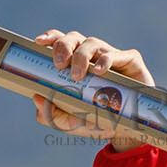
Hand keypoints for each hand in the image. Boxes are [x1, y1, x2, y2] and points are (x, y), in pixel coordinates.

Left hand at [30, 30, 152, 152]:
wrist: (128, 128)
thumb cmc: (96, 119)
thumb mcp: (69, 122)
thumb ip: (50, 114)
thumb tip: (36, 98)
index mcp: (74, 64)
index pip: (61, 43)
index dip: (50, 38)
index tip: (38, 42)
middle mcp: (91, 56)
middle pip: (74, 38)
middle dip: (63, 47)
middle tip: (59, 65)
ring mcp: (111, 56)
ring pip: (92, 43)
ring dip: (81, 57)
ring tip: (77, 76)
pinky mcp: (130, 61)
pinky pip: (117, 54)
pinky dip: (105, 60)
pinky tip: (98, 71)